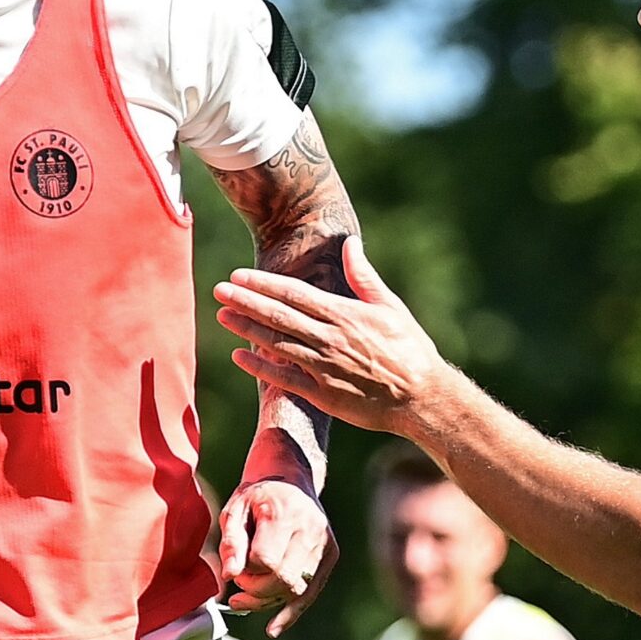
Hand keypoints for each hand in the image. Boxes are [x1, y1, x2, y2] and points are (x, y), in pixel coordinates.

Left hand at [216, 237, 447, 434]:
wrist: (421, 397)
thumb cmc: (409, 348)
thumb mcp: (390, 306)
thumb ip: (364, 276)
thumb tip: (351, 243)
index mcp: (344, 315)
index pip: (294, 294)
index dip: (263, 284)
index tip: (239, 276)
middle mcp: (329, 339)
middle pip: (279, 316)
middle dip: (246, 302)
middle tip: (219, 290)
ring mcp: (324, 368)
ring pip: (277, 344)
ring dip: (247, 330)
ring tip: (223, 316)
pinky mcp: (322, 395)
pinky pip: (284, 379)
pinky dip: (259, 367)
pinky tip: (239, 356)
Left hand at [217, 477, 336, 635]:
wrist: (291, 479)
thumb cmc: (258, 496)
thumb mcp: (235, 509)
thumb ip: (231, 542)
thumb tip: (230, 576)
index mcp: (285, 514)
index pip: (266, 560)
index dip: (247, 572)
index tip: (235, 571)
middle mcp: (311, 530)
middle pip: (284, 579)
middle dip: (256, 591)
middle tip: (238, 587)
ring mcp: (324, 544)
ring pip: (297, 590)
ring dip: (268, 603)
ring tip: (243, 601)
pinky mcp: (330, 556)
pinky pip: (311, 592)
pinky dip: (291, 613)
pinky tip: (274, 628)